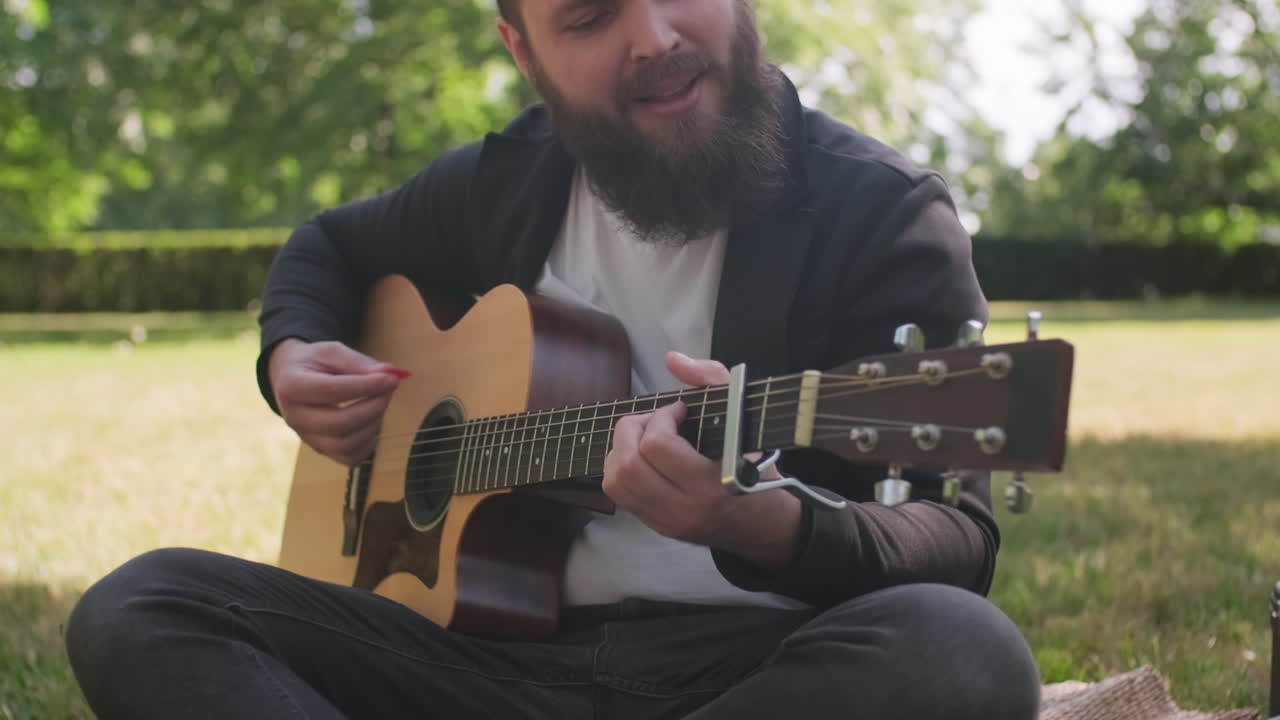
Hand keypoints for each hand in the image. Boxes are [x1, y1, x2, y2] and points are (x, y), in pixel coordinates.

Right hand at [268, 339, 407, 466]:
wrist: (290, 377)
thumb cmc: (314, 362)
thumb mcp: (332, 352)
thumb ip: (360, 362)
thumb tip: (391, 373)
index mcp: (292, 386)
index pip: (331, 391)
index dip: (366, 386)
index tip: (390, 378)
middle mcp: (294, 417)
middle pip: (339, 424)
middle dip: (372, 408)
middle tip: (388, 390)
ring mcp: (307, 437)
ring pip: (345, 445)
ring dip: (373, 425)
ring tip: (380, 403)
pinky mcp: (320, 449)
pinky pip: (349, 457)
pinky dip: (369, 442)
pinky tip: (372, 421)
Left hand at [602, 352, 801, 569]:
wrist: (763, 522)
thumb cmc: (756, 464)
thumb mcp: (743, 414)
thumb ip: (711, 378)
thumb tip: (673, 360)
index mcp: (711, 483)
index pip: (657, 445)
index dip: (662, 416)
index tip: (680, 410)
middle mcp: (685, 507)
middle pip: (628, 463)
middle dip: (632, 429)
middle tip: (654, 420)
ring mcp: (667, 521)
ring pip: (616, 481)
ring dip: (621, 449)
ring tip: (644, 438)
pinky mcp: (656, 526)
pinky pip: (619, 494)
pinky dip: (621, 468)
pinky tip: (642, 458)